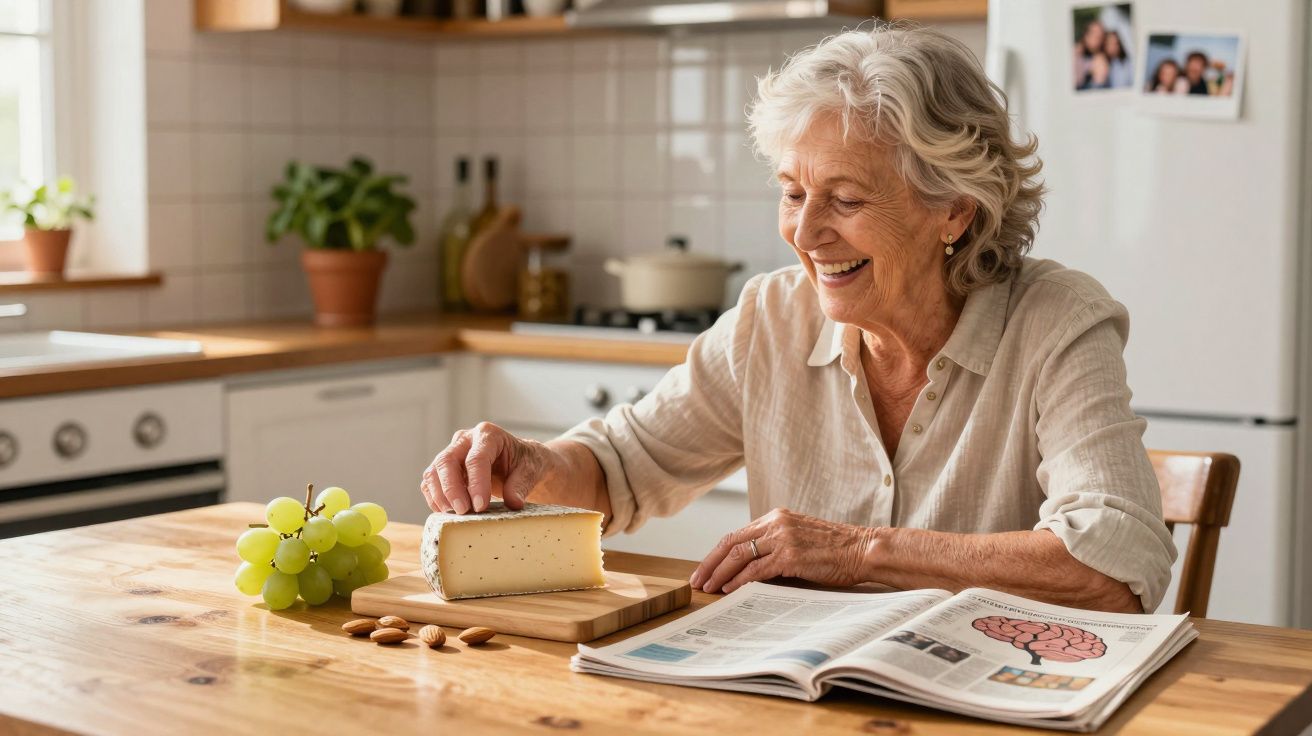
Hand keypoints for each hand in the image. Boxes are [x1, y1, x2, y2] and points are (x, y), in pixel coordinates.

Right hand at [420, 421, 549, 514]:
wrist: (519, 462)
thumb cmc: (525, 463)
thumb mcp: (531, 470)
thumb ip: (521, 485)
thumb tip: (513, 503)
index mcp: (488, 434)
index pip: (476, 458)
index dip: (476, 483)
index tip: (480, 506)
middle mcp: (465, 440)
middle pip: (447, 461)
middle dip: (452, 489)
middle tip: (463, 512)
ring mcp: (452, 453)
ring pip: (434, 472)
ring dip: (440, 496)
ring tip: (454, 516)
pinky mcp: (444, 469)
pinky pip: (430, 483)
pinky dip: (435, 499)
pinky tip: (447, 513)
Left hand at [689, 508, 877, 593]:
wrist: (863, 549)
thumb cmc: (835, 549)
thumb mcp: (800, 539)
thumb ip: (775, 546)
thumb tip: (748, 568)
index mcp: (777, 517)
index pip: (737, 534)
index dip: (717, 553)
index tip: (704, 568)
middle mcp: (776, 523)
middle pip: (731, 542)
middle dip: (711, 563)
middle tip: (698, 580)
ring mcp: (783, 538)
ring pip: (740, 555)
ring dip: (721, 573)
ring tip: (710, 588)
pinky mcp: (791, 556)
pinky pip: (757, 569)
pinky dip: (740, 580)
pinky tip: (731, 589)